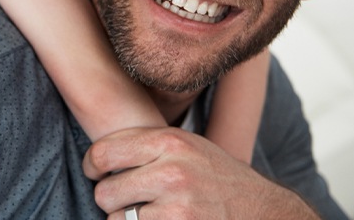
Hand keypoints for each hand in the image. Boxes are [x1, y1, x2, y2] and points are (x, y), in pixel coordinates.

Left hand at [83, 126, 319, 218]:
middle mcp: (171, 171)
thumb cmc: (216, 175)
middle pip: (105, 190)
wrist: (261, 209)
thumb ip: (148, 144)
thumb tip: (98, 156)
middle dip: (110, 197)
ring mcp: (177, 207)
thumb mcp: (186, 145)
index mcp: (169, 142)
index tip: (94, 171)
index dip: (92, 164)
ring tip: (147, 211)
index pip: (104, 151)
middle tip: (126, 197)